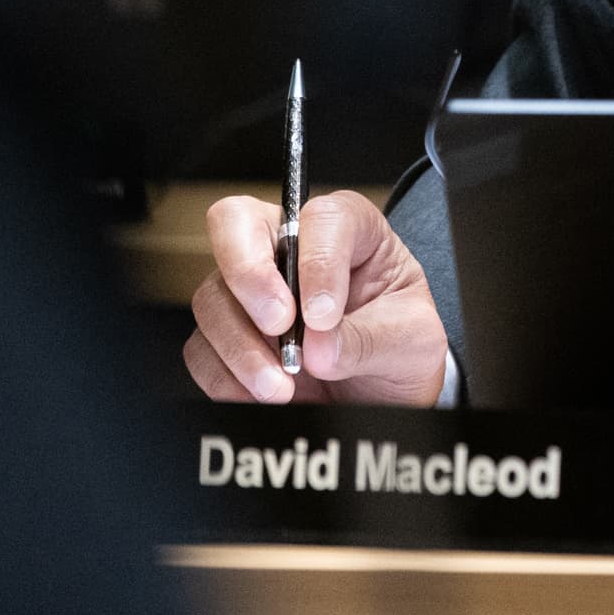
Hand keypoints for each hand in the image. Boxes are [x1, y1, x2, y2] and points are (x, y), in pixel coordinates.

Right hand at [184, 190, 447, 405]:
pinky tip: (263, 396)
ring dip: (242, 347)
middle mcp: (289, 247)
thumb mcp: (412, 340)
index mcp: (348, 229)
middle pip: (236, 223)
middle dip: (250, 276)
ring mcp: (251, 288)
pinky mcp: (227, 334)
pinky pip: (200, 349)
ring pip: (213, 296)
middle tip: (279, 326)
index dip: (317, 261)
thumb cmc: (400, 343)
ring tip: (283, 388)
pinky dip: (226, 378)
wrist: (383, 388)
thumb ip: (370, 340)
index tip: (324, 315)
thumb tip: (319, 351)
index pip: (320, 218)